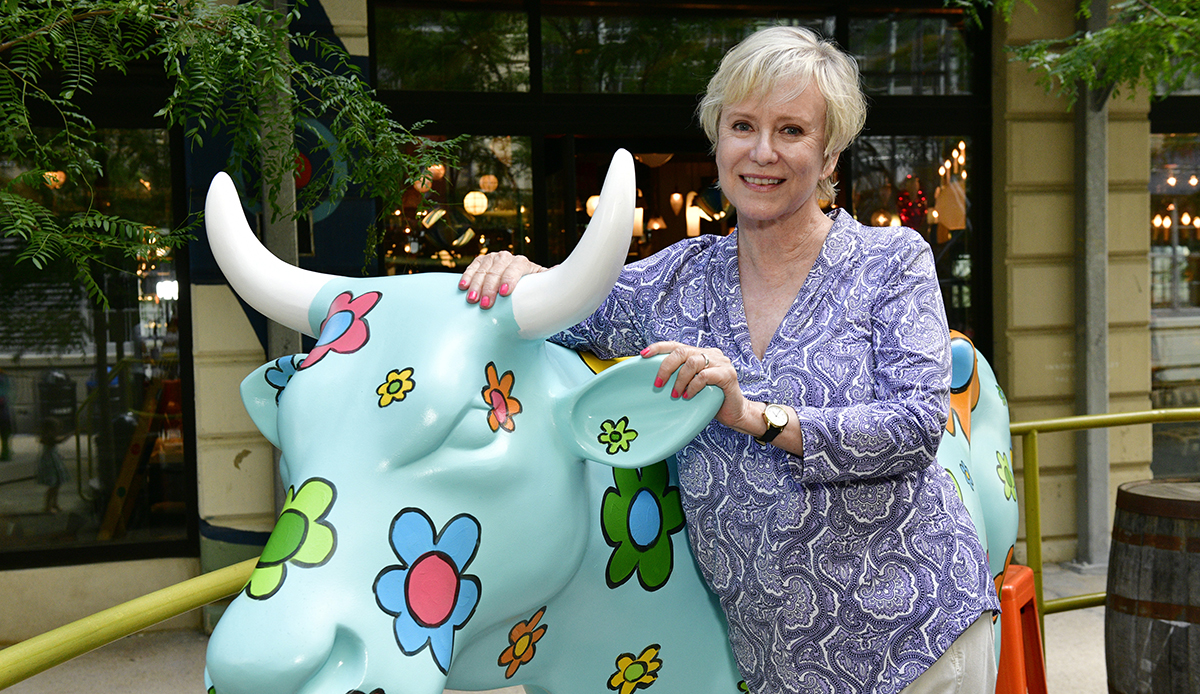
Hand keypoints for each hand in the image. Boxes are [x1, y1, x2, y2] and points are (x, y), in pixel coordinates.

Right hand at [458, 251, 546, 308]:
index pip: (515, 268)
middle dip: (490, 288)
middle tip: (485, 304)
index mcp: (522, 263)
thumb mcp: (540, 283)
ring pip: (482, 270)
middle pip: (496, 271)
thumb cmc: (530, 285)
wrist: (519, 279)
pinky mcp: (481, 261)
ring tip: (472, 299)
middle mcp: (506, 257)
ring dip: (476, 285)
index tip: (504, 293)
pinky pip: (472, 268)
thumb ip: (548, 279)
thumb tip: (559, 271)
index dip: (509, 279)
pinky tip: (463, 287)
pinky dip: (467, 276)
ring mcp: (492, 258)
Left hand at [640, 341, 757, 432]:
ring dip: (680, 380)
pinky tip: (688, 396)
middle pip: (682, 351)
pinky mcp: (728, 374)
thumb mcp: (690, 385)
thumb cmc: (710, 399)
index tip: (643, 354)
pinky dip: (693, 386)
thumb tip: (655, 379)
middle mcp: (710, 354)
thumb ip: (679, 376)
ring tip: (676, 394)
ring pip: (693, 362)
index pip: (676, 345)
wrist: (734, 412)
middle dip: (666, 367)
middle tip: (658, 384)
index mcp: (700, 353)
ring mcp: (721, 362)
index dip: (658, 347)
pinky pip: (704, 376)